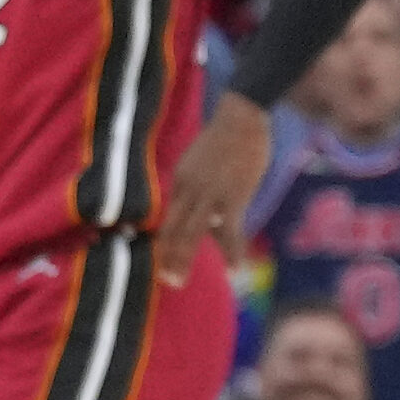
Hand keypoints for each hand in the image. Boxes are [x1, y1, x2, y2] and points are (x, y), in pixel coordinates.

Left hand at [154, 94, 270, 288]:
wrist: (241, 118)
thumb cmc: (227, 141)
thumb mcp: (204, 165)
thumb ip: (202, 190)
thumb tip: (212, 223)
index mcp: (181, 179)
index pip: (168, 215)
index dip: (164, 239)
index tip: (158, 259)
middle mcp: (188, 188)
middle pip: (172, 227)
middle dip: (167, 255)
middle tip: (166, 281)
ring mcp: (208, 193)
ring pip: (191, 232)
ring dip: (183, 258)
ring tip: (177, 281)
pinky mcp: (232, 196)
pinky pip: (229, 230)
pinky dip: (231, 252)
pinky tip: (234, 272)